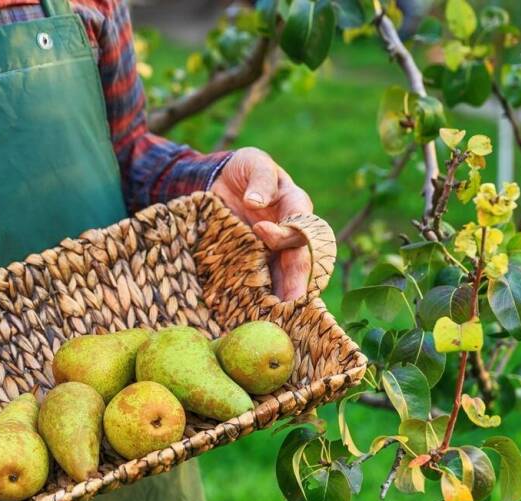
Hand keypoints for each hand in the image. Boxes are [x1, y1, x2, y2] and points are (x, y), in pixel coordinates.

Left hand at [211, 147, 313, 299]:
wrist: (221, 182)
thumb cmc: (243, 169)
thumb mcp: (252, 162)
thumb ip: (259, 178)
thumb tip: (256, 201)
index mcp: (295, 205)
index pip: (299, 223)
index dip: (284, 231)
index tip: (260, 230)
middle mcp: (291, 232)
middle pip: (299, 259)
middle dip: (296, 281)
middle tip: (291, 302)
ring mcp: (275, 250)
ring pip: (286, 276)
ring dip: (284, 297)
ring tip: (278, 318)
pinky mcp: (257, 261)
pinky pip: (265, 281)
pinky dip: (264, 297)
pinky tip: (258, 314)